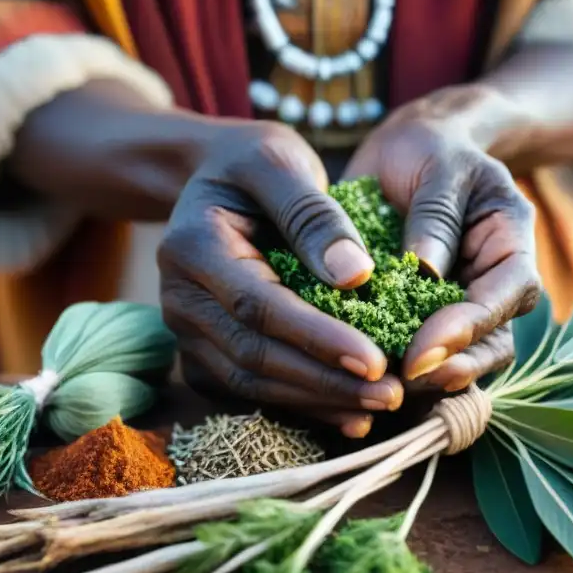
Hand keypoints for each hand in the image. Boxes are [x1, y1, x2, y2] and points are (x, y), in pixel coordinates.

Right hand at [159, 121, 403, 437]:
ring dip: (316, 400)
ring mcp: (186, 332)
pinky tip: (348, 411)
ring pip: (251, 383)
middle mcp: (180, 298)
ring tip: (379, 405)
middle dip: (325, 380)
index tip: (376, 359)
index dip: (317, 338)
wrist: (212, 178)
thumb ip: (313, 214)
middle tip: (391, 393)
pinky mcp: (204, 353)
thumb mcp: (279, 161)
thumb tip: (356, 276)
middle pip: (254, 356)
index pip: (259, 306)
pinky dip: (299, 404)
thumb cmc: (253, 163)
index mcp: (192, 247)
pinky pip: (249, 390)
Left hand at [345, 84, 541, 392]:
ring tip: (380, 392)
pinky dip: (396, 372)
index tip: (421, 352)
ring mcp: (462, 307)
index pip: (505, 297)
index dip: (466, 329)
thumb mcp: (438, 163)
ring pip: (460, 362)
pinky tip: (361, 384)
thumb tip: (427, 271)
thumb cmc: (431, 148)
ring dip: (424, 382)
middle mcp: (493, 285)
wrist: (410, 150)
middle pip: (491, 345)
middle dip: (450, 369)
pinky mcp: (426, 319)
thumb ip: (435, 214)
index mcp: (510, 245)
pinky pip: (421, 357)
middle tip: (399, 382)